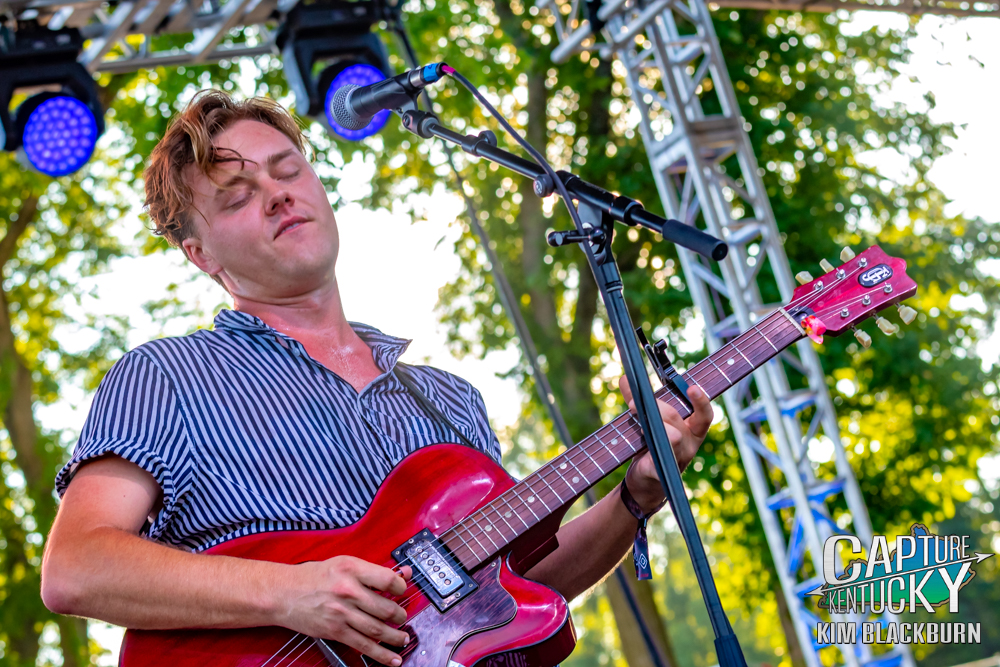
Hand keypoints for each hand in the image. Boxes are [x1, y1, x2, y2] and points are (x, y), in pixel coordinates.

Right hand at [278, 555, 412, 665]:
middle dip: (400, 615)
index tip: (402, 591)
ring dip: (395, 636)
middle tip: (403, 617)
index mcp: (352, 569)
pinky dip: (381, 654)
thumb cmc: (313, 577)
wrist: (284, 593)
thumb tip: (403, 573)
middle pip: (385, 608)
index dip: (401, 587)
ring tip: (403, 638)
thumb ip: (374, 570)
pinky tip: (393, 658)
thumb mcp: (345, 563)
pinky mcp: (335, 631)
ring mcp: (342, 613)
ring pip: (378, 629)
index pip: (388, 580)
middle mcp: (348, 590)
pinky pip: (363, 645)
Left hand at [619, 376, 713, 512]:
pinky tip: (641, 450)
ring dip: (653, 426)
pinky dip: (648, 456)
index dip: (701, 402)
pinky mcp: (661, 472)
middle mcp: (689, 444)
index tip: (692, 388)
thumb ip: (638, 400)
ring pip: (672, 437)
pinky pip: (656, 461)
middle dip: (656, 407)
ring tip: (636, 421)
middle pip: (676, 419)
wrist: (645, 480)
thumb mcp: (647, 421)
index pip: (704, 415)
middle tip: (633, 404)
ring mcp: (677, 459)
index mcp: (691, 430)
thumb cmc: (651, 446)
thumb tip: (625, 378)